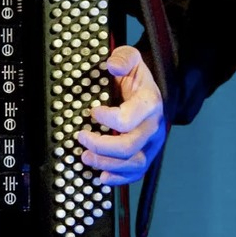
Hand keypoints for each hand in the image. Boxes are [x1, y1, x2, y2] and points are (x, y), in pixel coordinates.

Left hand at [77, 45, 165, 186]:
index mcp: (150, 103)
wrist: (149, 90)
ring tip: (86, 157)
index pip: (127, 119)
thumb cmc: (136, 77)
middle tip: (81, 137)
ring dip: (106, 164)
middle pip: (128, 146)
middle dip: (100, 145)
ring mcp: (152, 144)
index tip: (92, 111)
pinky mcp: (147, 154)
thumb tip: (113, 65)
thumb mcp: (131, 58)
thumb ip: (124, 58)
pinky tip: (102, 177)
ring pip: (133, 163)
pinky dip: (119, 178)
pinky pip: (137, 173)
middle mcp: (153, 127)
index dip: (106, 118)